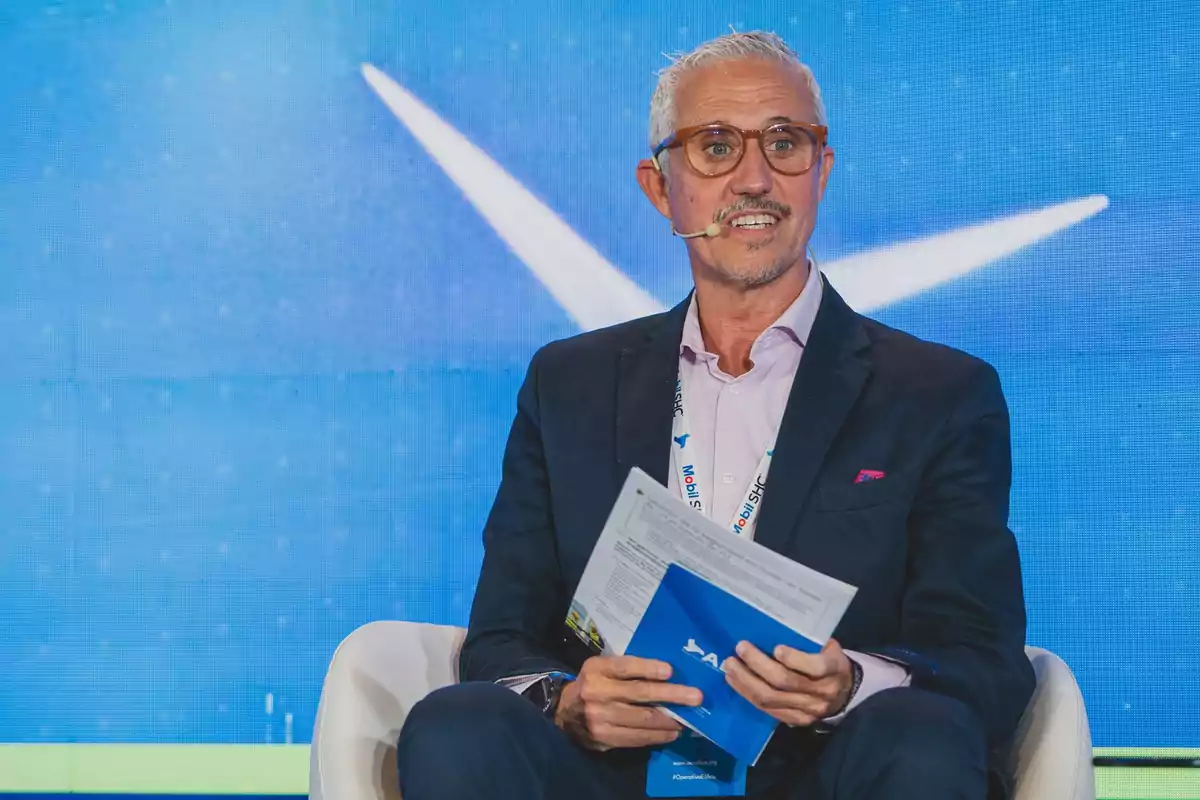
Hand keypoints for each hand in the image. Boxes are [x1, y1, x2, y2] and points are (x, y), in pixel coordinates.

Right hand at [554, 655, 703, 751]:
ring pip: (642, 720)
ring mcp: (599, 718)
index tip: (671, 671)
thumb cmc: (593, 684)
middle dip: (671, 695)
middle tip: (695, 697)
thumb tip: (667, 672)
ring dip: (669, 720)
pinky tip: (671, 732)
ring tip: (687, 719)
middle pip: (640, 694)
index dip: (649, 668)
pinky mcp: (604, 738)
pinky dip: (657, 736)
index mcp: (597, 669)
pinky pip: (636, 738)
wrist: (563, 712)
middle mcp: (597, 692)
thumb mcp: (602, 668)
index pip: (625, 667)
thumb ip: (627, 667)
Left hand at [722, 638, 853, 726]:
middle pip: (786, 682)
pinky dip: (748, 695)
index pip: (817, 667)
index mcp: (834, 669)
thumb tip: (772, 623)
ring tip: (730, 666)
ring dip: (746, 681)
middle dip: (758, 665)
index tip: (776, 648)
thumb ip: (808, 640)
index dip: (795, 659)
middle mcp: (822, 692)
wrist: (845, 692)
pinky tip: (735, 681)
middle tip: (740, 648)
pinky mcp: (797, 720)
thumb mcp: (828, 646)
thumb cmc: (829, 659)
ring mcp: (809, 710)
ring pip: (772, 698)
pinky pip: (768, 710)